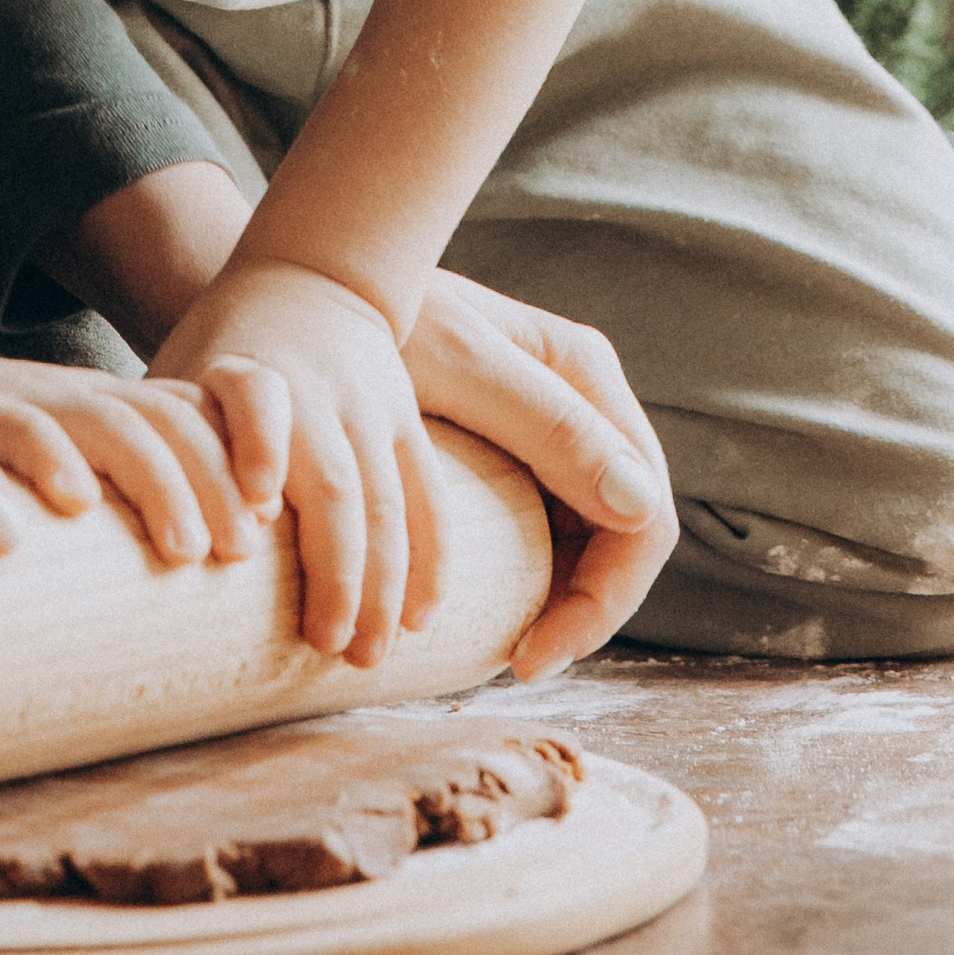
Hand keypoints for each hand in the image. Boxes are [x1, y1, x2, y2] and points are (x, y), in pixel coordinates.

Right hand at [0, 351, 269, 566]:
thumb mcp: (60, 484)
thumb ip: (113, 516)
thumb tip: (195, 611)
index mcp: (106, 410)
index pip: (194, 412)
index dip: (238, 460)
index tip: (268, 527)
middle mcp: (76, 398)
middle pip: (167, 418)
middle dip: (215, 480)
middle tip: (239, 552)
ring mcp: (26, 400)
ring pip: (111, 419)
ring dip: (159, 479)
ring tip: (185, 548)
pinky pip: (16, 423)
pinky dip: (51, 456)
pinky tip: (75, 501)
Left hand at [148, 259, 441, 670]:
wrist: (314, 276)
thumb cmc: (226, 347)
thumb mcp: (183, 370)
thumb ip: (160, 441)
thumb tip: (100, 530)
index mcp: (250, 374)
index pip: (255, 400)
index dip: (257, 449)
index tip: (256, 513)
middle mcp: (316, 392)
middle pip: (335, 481)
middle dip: (337, 569)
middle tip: (326, 644)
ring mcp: (370, 408)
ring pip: (389, 501)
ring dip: (386, 582)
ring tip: (369, 654)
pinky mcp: (406, 422)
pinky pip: (428, 495)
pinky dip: (430, 559)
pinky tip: (422, 618)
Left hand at [403, 272, 676, 678]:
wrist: (310, 291)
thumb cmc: (374, 319)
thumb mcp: (455, 366)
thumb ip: (548, 426)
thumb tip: (640, 507)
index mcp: (583, 371)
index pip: (643, 514)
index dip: (604, 598)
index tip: (533, 653)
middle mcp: (582, 395)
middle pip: (628, 530)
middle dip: (588, 608)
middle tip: (521, 663)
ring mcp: (552, 421)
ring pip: (598, 532)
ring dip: (570, 598)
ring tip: (512, 650)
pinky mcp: (518, 444)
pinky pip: (556, 521)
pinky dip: (543, 574)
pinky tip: (502, 610)